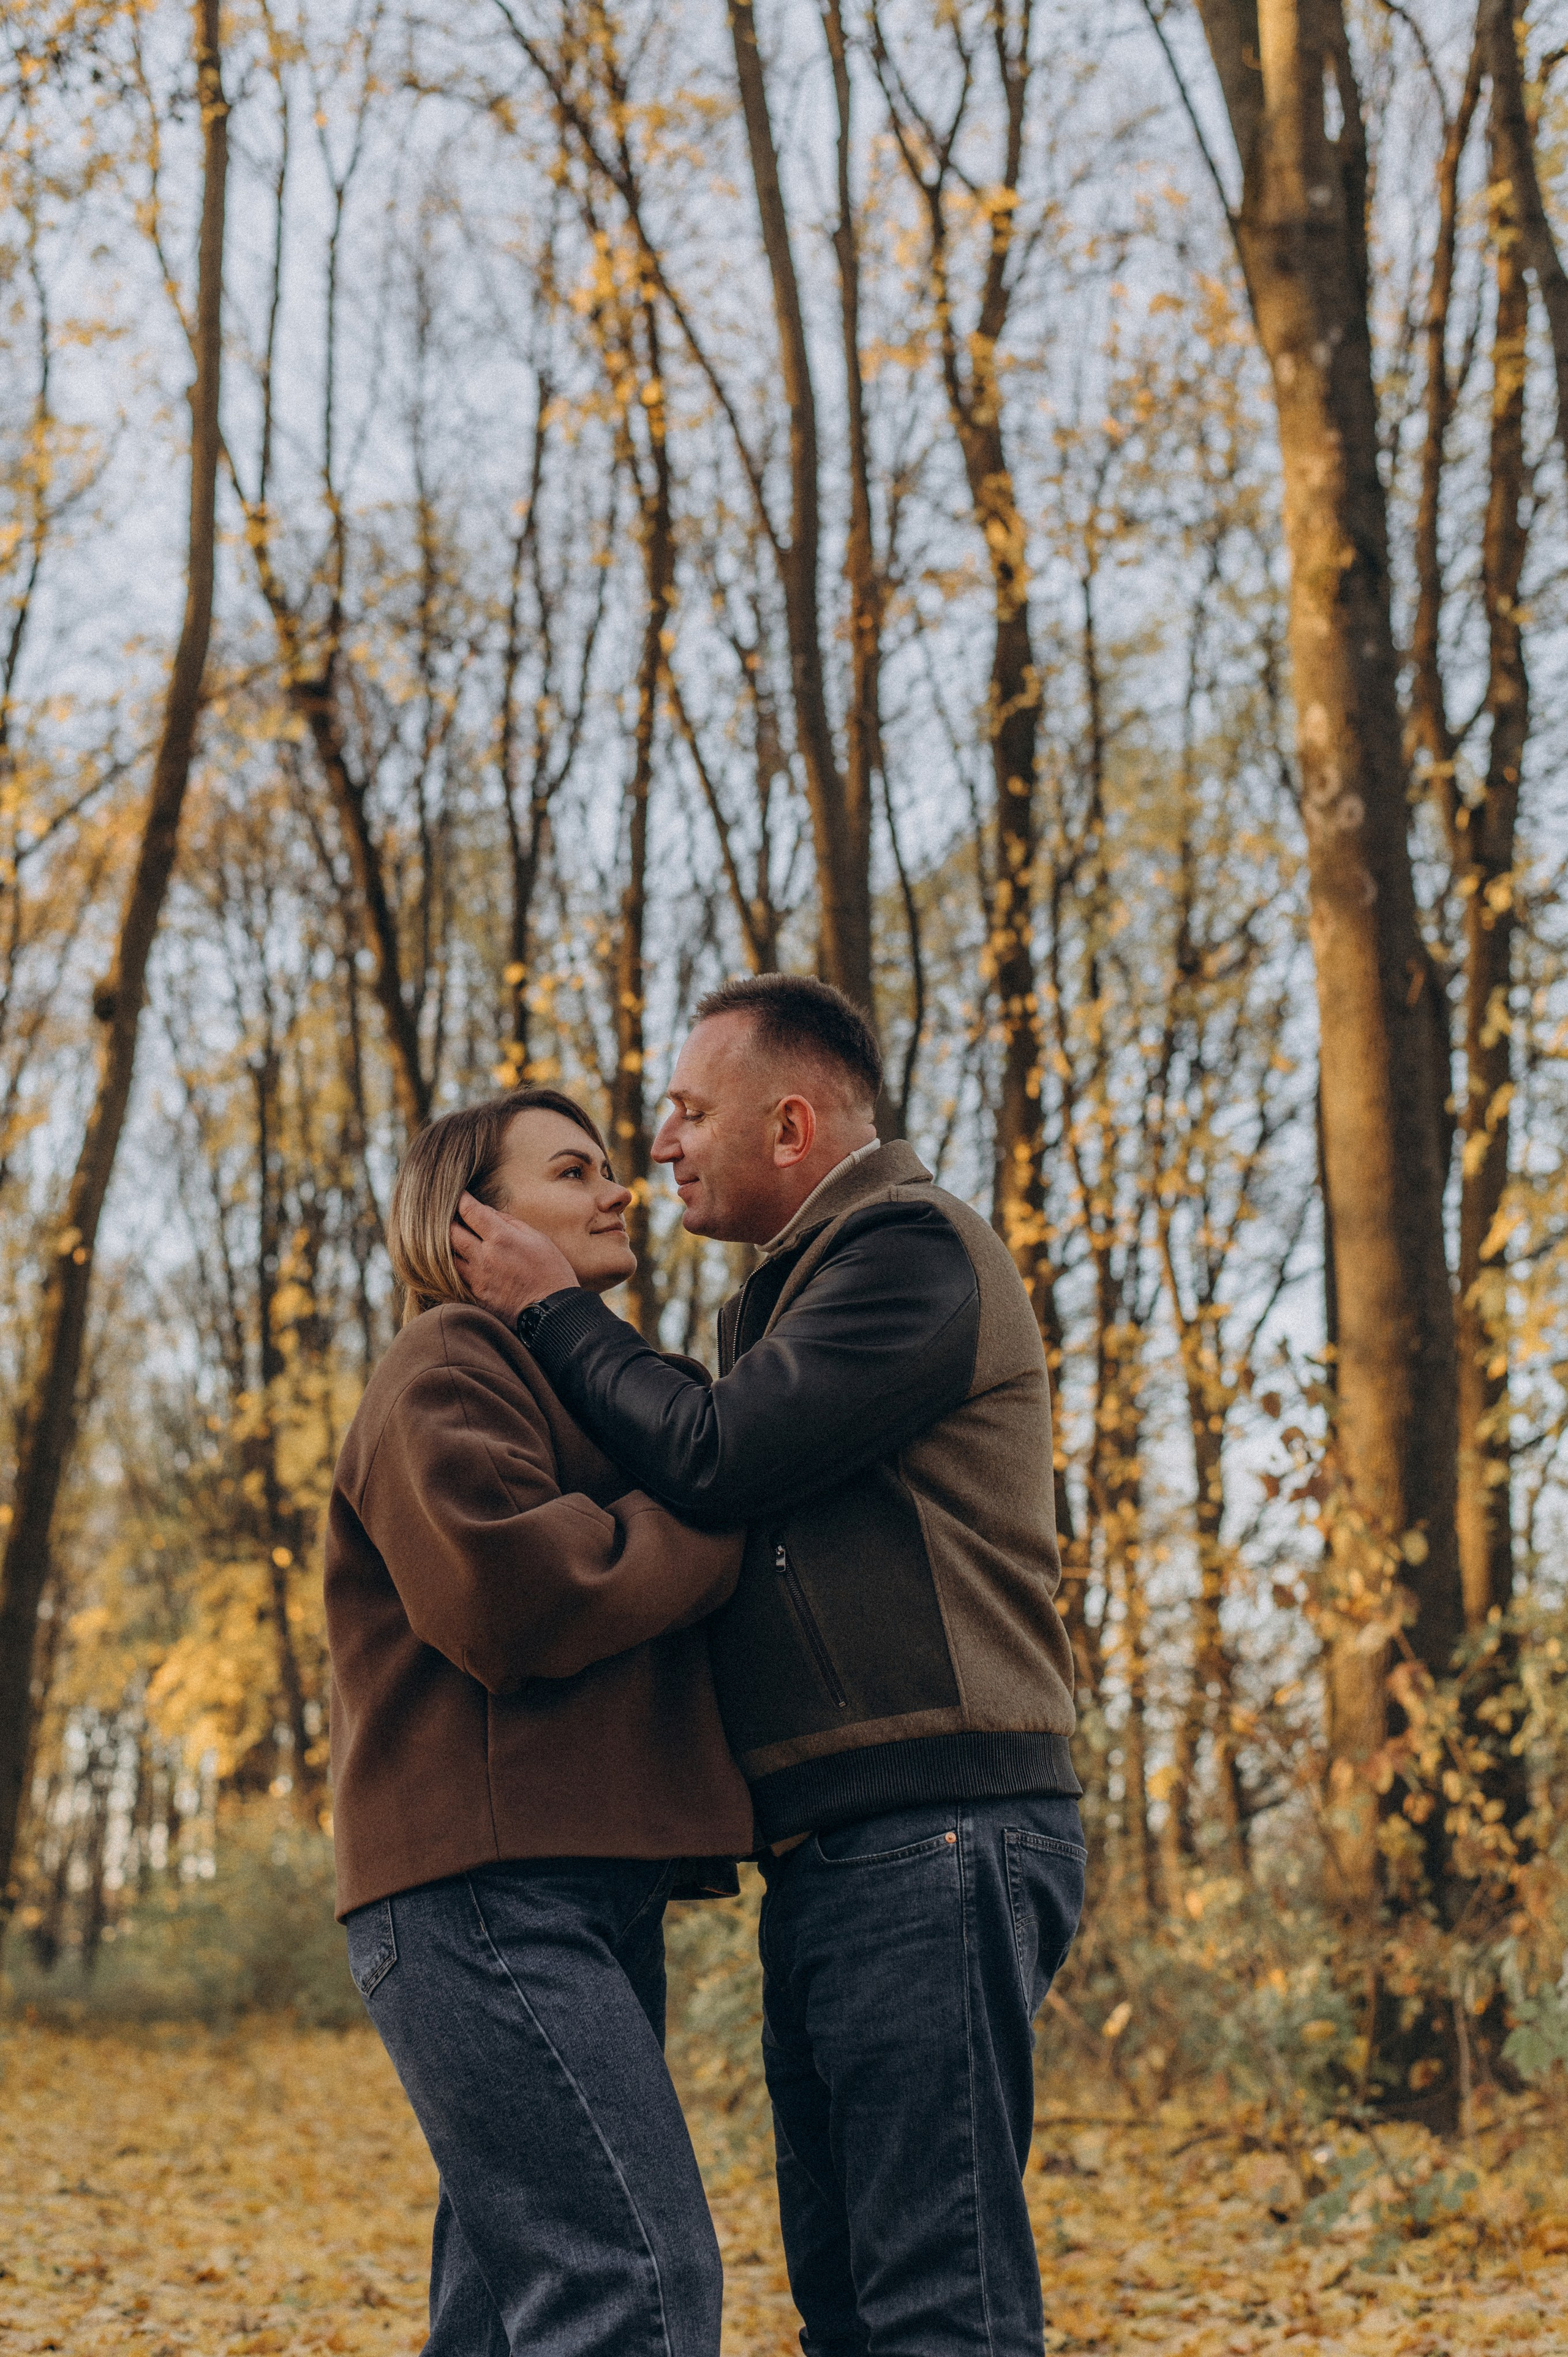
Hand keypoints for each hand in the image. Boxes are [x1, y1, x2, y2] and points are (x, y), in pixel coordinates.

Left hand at [451, 1192, 578, 1320]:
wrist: (553, 1311)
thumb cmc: (551, 1272)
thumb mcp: (538, 1239)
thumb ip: (511, 1223)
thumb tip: (489, 1213)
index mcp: (501, 1238)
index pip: (470, 1212)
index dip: (461, 1200)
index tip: (457, 1195)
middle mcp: (484, 1257)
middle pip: (451, 1233)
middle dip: (447, 1221)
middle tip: (447, 1216)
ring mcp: (477, 1278)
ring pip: (448, 1257)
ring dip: (448, 1246)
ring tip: (451, 1239)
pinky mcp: (476, 1296)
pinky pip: (457, 1277)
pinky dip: (456, 1267)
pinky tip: (460, 1263)